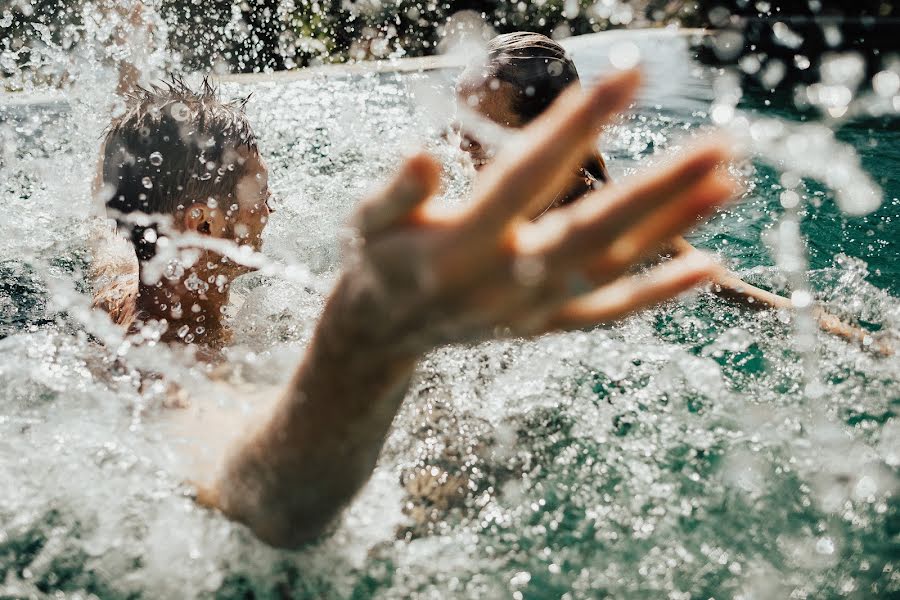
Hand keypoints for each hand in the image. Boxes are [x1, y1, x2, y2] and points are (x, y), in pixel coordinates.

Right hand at [332, 69, 736, 357]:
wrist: (385, 330)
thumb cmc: (380, 258)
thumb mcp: (369, 221)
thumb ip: (396, 193)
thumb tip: (422, 156)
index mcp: (458, 245)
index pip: (526, 176)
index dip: (574, 126)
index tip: (627, 78)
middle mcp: (503, 282)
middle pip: (591, 230)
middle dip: (657, 189)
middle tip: (718, 145)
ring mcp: (529, 311)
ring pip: (610, 270)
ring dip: (672, 229)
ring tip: (728, 184)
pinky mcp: (542, 328)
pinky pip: (606, 313)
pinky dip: (657, 293)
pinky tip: (708, 267)